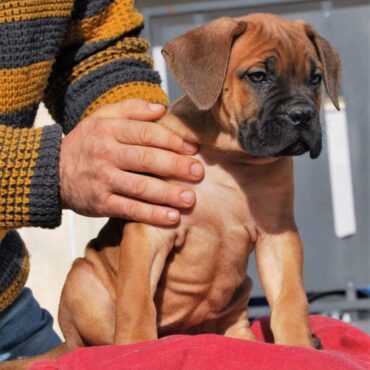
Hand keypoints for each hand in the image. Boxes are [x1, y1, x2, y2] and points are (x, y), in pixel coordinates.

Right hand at [60, 99, 203, 224]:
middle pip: (147, 159)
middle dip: (176, 166)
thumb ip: (131, 110)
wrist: (52, 171)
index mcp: (109, 130)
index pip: (146, 133)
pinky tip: (171, 218)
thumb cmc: (86, 143)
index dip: (172, 141)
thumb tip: (162, 108)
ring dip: (168, 194)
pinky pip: (129, 209)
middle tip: (199, 173)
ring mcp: (103, 180)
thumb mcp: (102, 118)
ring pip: (140, 186)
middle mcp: (106, 154)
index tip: (193, 149)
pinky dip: (151, 214)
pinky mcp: (100, 203)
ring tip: (190, 199)